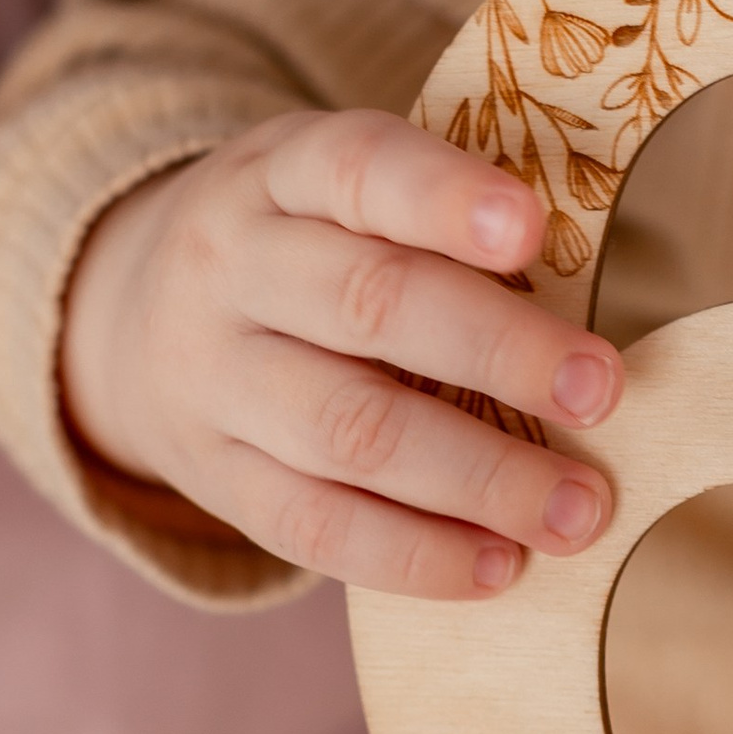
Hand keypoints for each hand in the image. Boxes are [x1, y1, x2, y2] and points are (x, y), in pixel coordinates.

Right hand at [59, 112, 622, 599]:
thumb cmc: (300, 245)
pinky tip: (498, 565)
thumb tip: (584, 306)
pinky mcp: (213, 478)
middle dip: (500, 351)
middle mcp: (230, 266)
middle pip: (368, 304)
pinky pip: (314, 528)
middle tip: (602, 389)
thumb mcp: (338, 189)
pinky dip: (416, 554)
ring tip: (576, 508)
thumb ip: (436, 218)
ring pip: (349, 431)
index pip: (359, 168)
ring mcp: (211, 378)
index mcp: (280, 172)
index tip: (531, 229)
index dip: (443, 196)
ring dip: (479, 476)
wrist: (130, 317)